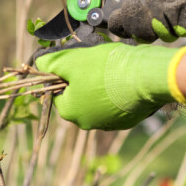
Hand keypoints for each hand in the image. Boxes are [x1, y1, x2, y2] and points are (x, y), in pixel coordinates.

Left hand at [35, 42, 185, 129]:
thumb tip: (39, 65)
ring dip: (101, 87)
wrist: (145, 78)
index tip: (75, 63)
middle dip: (83, 81)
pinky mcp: (128, 120)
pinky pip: (117, 105)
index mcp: (70, 112)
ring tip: (111, 69)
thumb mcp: (70, 61)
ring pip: (98, 101)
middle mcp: (87, 124)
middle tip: (94, 64)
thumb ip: (50, 63)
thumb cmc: (104, 69)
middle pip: (78, 98)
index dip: (65, 75)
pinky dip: (118, 93)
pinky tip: (123, 79)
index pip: (58, 92)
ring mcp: (109, 124)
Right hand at [106, 0, 185, 41]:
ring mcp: (181, 11)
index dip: (109, 19)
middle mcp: (157, 7)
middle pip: (138, 33)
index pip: (117, 17)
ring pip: (164, 34)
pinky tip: (180, 2)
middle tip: (133, 4)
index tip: (104, 12)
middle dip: (132, 24)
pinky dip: (185, 21)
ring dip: (157, 20)